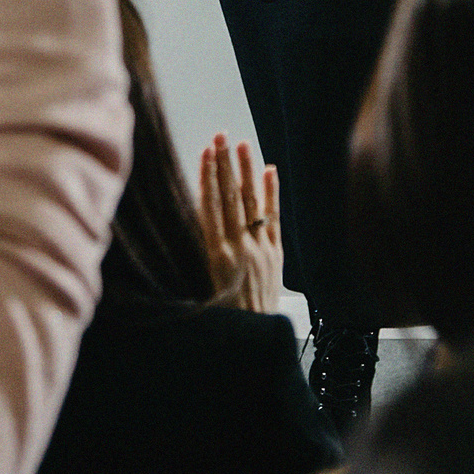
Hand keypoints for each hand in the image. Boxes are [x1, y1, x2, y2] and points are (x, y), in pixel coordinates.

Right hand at [196, 133, 282, 313]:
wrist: (251, 336)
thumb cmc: (221, 313)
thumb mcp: (201, 282)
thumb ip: (202, 250)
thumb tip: (198, 215)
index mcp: (215, 255)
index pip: (210, 206)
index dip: (208, 177)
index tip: (205, 153)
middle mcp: (238, 248)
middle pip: (230, 198)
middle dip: (225, 165)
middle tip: (221, 137)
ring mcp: (259, 249)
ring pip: (251, 204)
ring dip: (246, 172)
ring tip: (242, 145)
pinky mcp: (276, 255)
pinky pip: (274, 219)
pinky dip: (272, 194)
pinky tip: (270, 171)